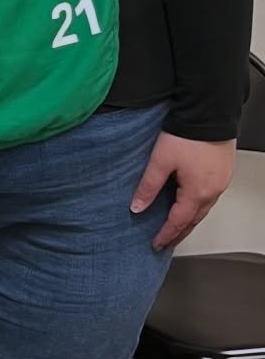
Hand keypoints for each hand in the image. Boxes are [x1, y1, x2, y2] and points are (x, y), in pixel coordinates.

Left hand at [130, 131, 236, 250]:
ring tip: (176, 227)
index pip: (179, 222)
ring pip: (203, 209)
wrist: (208, 114)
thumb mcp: (160, 161)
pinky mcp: (222, 172)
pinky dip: (197, 205)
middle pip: (194, 220)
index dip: (166, 235)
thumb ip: (148, 186)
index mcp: (198, 192)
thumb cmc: (187, 135)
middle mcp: (213, 191)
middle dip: (179, 232)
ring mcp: (220, 182)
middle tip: (167, 242)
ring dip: (189, 220)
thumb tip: (137, 207)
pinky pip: (209, 196)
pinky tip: (189, 202)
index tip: (157, 244)